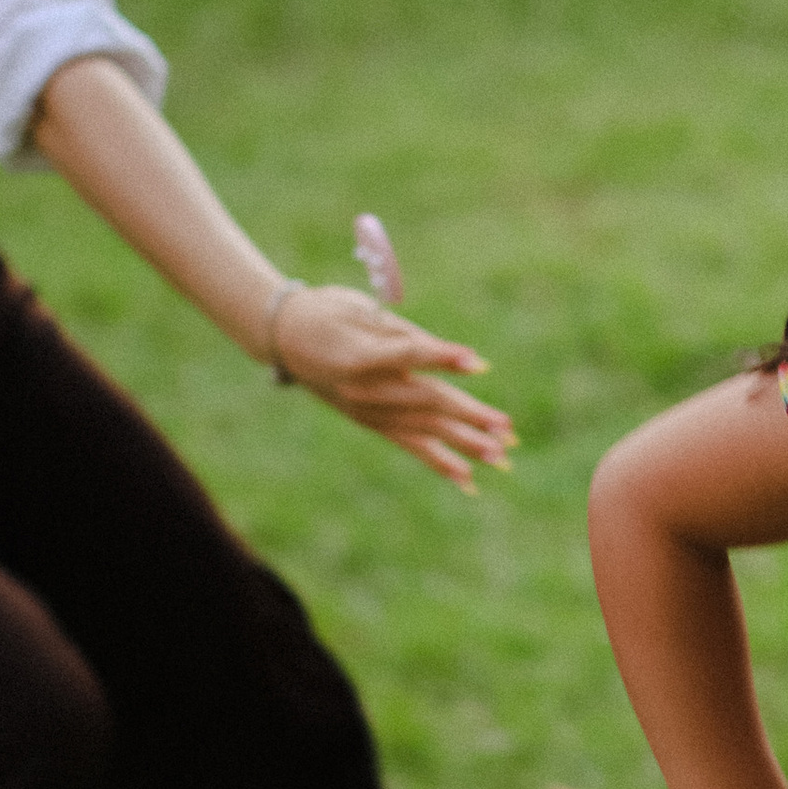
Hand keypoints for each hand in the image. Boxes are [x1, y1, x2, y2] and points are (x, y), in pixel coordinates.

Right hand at [268, 284, 514, 485]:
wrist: (281, 336)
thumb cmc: (327, 311)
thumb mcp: (361, 309)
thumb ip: (406, 336)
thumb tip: (454, 358)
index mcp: (358, 354)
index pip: (409, 356)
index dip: (445, 358)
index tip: (481, 365)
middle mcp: (363, 390)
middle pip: (424, 401)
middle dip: (468, 416)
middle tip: (506, 429)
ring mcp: (366, 411)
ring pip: (423, 430)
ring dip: (464, 444)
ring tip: (499, 457)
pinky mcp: (369, 423)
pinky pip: (409, 446)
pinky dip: (439, 462)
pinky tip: (468, 478)